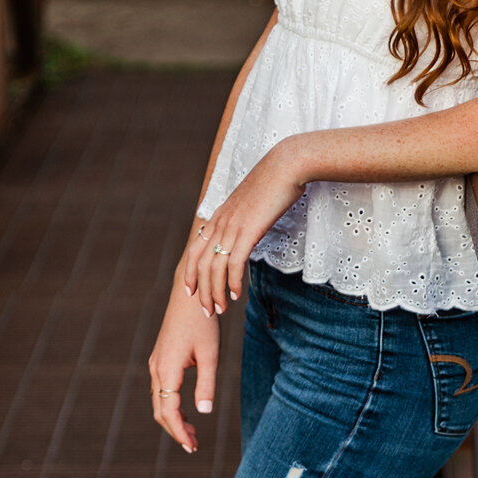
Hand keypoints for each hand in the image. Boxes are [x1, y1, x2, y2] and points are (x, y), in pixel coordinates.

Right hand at [148, 284, 219, 452]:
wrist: (190, 294)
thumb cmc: (203, 322)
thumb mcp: (210, 355)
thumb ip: (206, 385)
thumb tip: (205, 413)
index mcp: (167, 369)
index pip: (169, 412)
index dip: (180, 432)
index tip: (193, 447)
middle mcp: (156, 368)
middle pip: (160, 410)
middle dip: (175, 430)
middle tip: (194, 445)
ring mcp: (156, 363)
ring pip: (159, 400)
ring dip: (174, 419)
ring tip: (193, 433)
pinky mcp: (160, 358)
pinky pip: (161, 389)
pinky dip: (171, 405)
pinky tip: (186, 410)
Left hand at [184, 141, 308, 312]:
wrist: (287, 165)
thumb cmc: (275, 182)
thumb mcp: (252, 201)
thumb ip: (243, 216)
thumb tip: (246, 229)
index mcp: (219, 216)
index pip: (194, 249)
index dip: (190, 273)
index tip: (192, 292)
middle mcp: (220, 222)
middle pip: (201, 264)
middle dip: (202, 291)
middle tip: (207, 312)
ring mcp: (232, 226)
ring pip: (214, 268)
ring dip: (216, 292)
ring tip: (221, 310)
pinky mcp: (248, 231)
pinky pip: (234, 264)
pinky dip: (232, 283)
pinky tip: (236, 295)